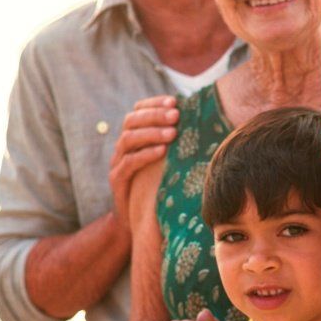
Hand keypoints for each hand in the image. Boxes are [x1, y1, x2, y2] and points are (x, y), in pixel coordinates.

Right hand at [110, 96, 178, 216]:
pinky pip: (128, 163)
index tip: (175, 100)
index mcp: (134, 136)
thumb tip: (203, 121)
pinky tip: (162, 152)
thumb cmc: (157, 184)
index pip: (138, 110)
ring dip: (152, 133)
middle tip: (176, 115)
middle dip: (155, 115)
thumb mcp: (167, 159)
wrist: (137, 219)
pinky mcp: (117, 180)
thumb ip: (176, 141)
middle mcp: (123, 146)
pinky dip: (145, 155)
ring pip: (128, 139)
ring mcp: (117, 162)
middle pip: (132, 120)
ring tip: (173, 133)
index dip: (154, 103)